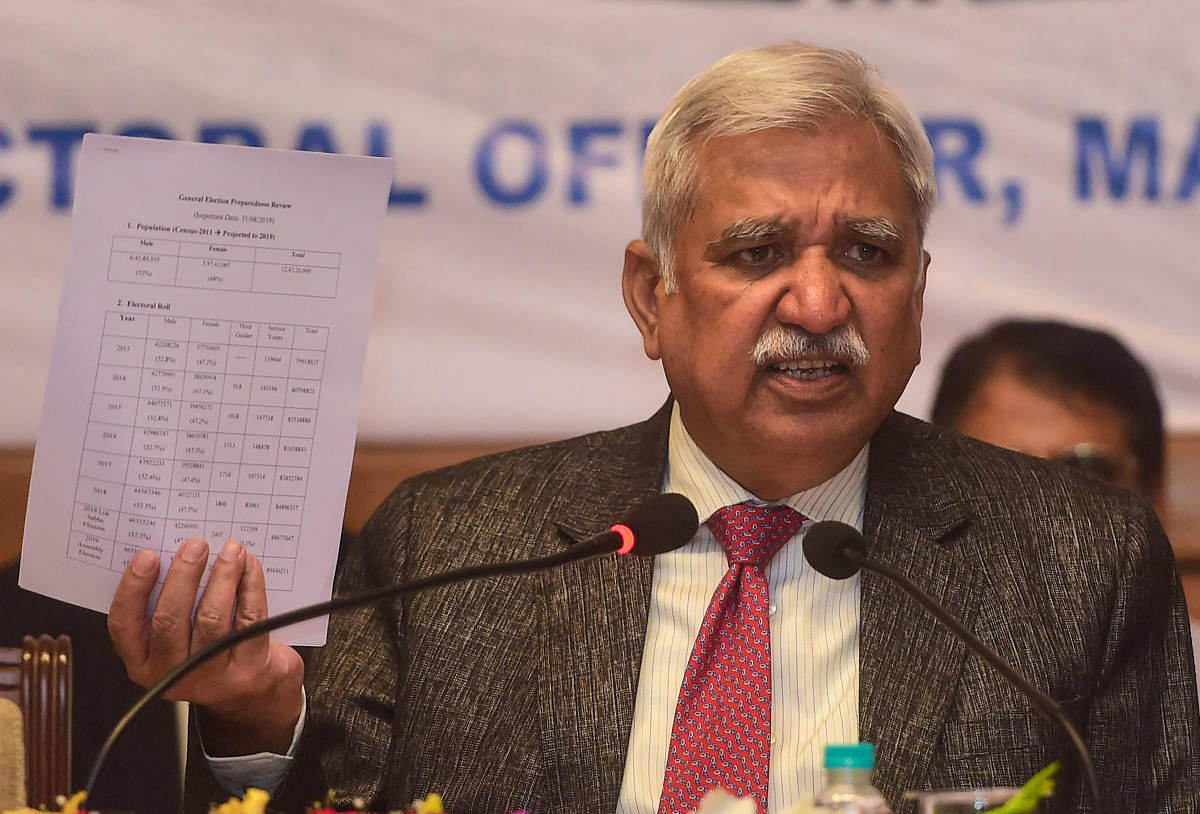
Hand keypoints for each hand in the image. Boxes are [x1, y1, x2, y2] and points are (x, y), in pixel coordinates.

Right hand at [108, 537, 304, 754]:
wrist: (254, 690)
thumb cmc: (210, 648)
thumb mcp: (179, 634)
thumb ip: (168, 602)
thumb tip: (175, 550)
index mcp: (144, 660)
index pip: (124, 626)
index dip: (133, 589)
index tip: (147, 556)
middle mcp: (172, 673)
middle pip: (169, 621)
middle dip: (183, 577)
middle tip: (195, 545)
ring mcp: (210, 675)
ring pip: (211, 620)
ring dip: (221, 578)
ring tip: (230, 550)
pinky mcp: (247, 669)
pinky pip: (248, 620)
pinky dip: (250, 587)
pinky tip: (250, 567)